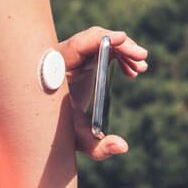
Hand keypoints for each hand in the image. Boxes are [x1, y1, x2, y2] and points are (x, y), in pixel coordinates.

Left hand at [56, 26, 147, 160]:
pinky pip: (101, 48)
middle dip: (119, 45)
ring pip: (100, 41)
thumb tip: (123, 146)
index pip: (77, 45)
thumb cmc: (57, 129)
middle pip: (93, 38)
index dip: (100, 39)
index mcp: (56, 70)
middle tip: (142, 57)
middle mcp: (63, 57)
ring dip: (123, 51)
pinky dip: (118, 55)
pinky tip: (132, 72)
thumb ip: (98, 148)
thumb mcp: (76, 140)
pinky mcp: (80, 57)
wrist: (45, 123)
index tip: (122, 39)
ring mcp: (72, 54)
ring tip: (141, 69)